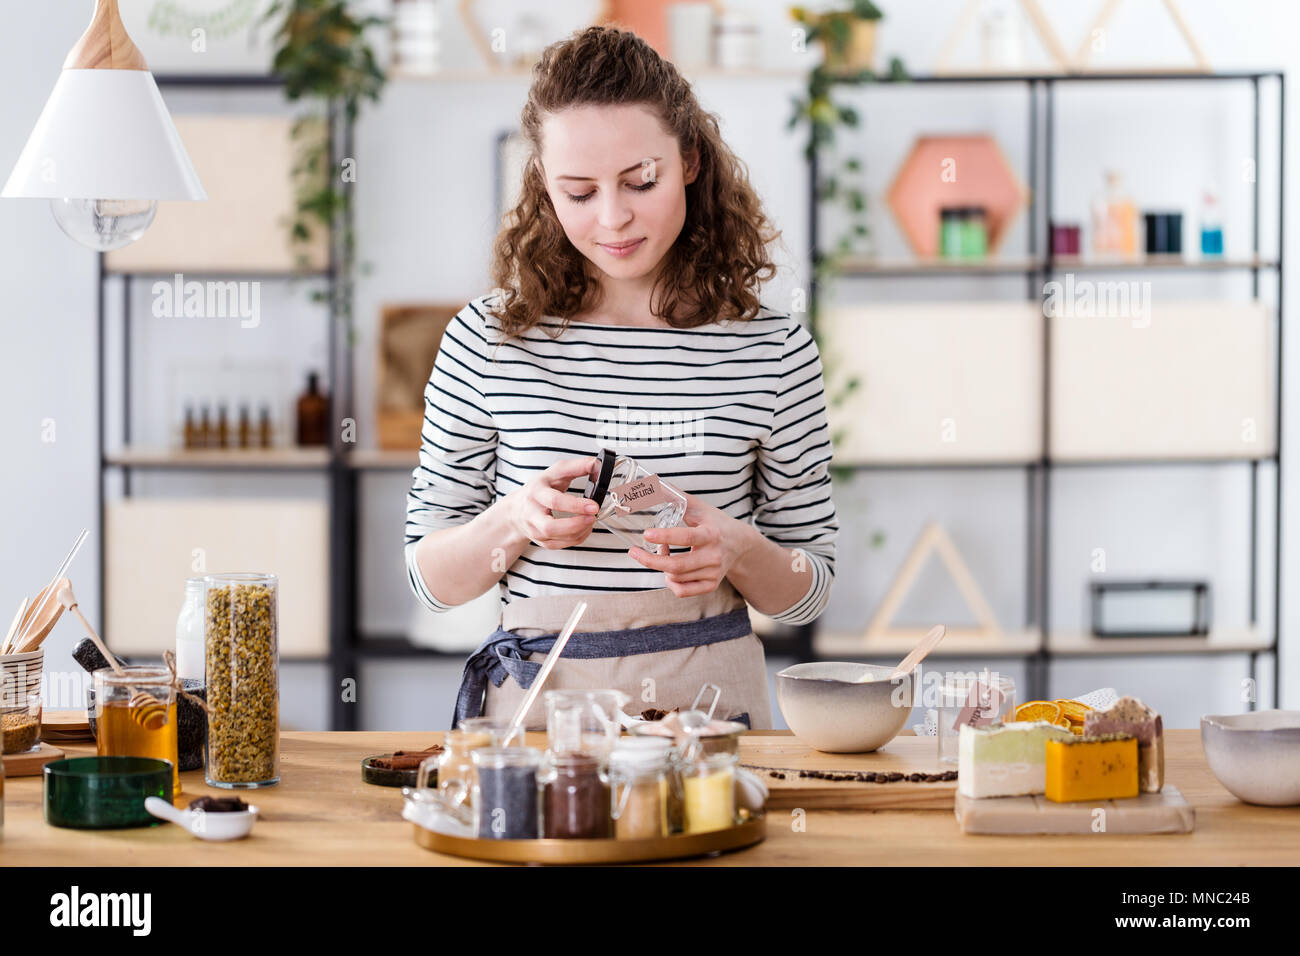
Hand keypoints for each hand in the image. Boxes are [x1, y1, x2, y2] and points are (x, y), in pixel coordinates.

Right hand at [503, 456, 599, 549]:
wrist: (517, 509)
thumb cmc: (540, 489)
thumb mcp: (556, 472)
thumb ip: (577, 467)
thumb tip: (597, 464)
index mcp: (536, 492)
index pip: (555, 501)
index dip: (576, 505)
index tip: (594, 505)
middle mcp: (532, 513)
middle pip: (550, 527)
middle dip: (576, 524)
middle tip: (592, 517)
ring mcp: (535, 530)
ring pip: (557, 539)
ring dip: (579, 531)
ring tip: (590, 520)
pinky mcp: (541, 541)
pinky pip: (561, 545)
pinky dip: (577, 538)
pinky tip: (584, 528)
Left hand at [627, 493, 757, 596]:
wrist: (740, 544)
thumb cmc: (716, 523)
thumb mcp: (700, 508)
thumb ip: (678, 497)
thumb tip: (654, 484)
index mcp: (711, 534)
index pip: (686, 538)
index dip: (665, 537)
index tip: (646, 534)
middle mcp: (713, 556)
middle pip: (677, 565)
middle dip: (651, 560)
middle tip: (634, 552)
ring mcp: (713, 573)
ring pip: (677, 578)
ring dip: (661, 567)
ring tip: (659, 554)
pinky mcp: (711, 585)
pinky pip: (684, 591)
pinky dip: (671, 583)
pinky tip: (669, 572)